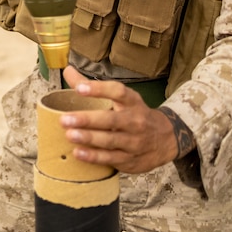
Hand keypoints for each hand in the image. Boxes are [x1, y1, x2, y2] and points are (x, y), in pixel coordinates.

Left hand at [58, 66, 181, 173]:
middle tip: (65, 119)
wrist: (166, 139)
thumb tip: (68, 71)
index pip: (118, 92)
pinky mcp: (130, 160)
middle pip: (111, 119)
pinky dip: (94, 156)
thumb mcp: (122, 98)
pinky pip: (111, 158)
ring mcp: (134, 142)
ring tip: (69, 134)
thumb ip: (93, 87)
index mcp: (132, 102)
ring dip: (89, 138)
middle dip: (87, 119)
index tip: (79, 88)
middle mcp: (135, 121)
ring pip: (110, 140)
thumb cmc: (135, 114)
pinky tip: (78, 152)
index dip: (99, 89)